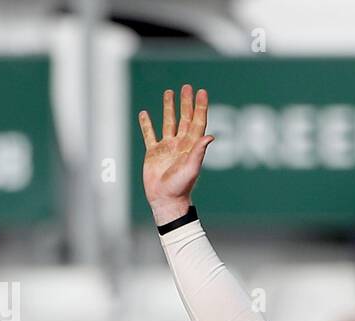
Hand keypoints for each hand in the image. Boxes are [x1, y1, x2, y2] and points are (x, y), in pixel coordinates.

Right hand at [138, 84, 214, 222]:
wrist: (166, 200)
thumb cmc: (180, 187)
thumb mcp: (192, 168)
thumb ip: (199, 152)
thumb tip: (210, 136)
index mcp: (191, 146)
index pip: (197, 121)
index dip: (200, 107)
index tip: (202, 91)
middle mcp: (180, 144)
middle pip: (184, 118)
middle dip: (186, 102)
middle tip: (187, 87)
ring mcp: (166, 147)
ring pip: (168, 122)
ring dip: (169, 108)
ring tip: (169, 92)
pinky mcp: (153, 153)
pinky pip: (149, 135)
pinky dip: (146, 124)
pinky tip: (144, 113)